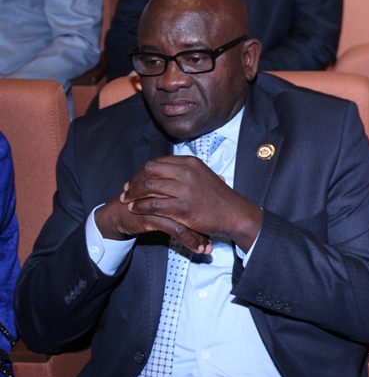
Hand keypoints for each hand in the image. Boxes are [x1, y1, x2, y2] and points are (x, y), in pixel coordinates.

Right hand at [94, 191, 211, 253]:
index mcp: (175, 180)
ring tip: (208, 247)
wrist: (120, 212)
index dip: (211, 208)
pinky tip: (197, 249)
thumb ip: (187, 193)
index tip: (222, 222)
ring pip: (187, 219)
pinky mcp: (152, 215)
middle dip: (208, 224)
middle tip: (218, 237)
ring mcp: (161, 201)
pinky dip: (188, 241)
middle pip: (196, 206)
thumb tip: (215, 184)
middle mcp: (170, 188)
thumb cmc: (147, 201)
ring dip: (199, 236)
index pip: (199, 194)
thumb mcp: (169, 195)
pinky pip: (175, 230)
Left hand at [120, 155, 262, 250]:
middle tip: (126, 189)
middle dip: (134, 180)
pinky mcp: (182, 208)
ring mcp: (184, 190)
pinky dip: (140, 207)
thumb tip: (173, 169)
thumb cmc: (221, 198)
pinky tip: (134, 210)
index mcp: (191, 163)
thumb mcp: (205, 176)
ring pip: (149, 187)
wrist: (235, 214)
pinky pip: (153, 205)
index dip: (142, 171)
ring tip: (126, 200)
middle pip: (150, 171)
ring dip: (133, 194)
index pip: (158, 162)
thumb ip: (188, 171)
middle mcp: (186, 173)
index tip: (134, 179)